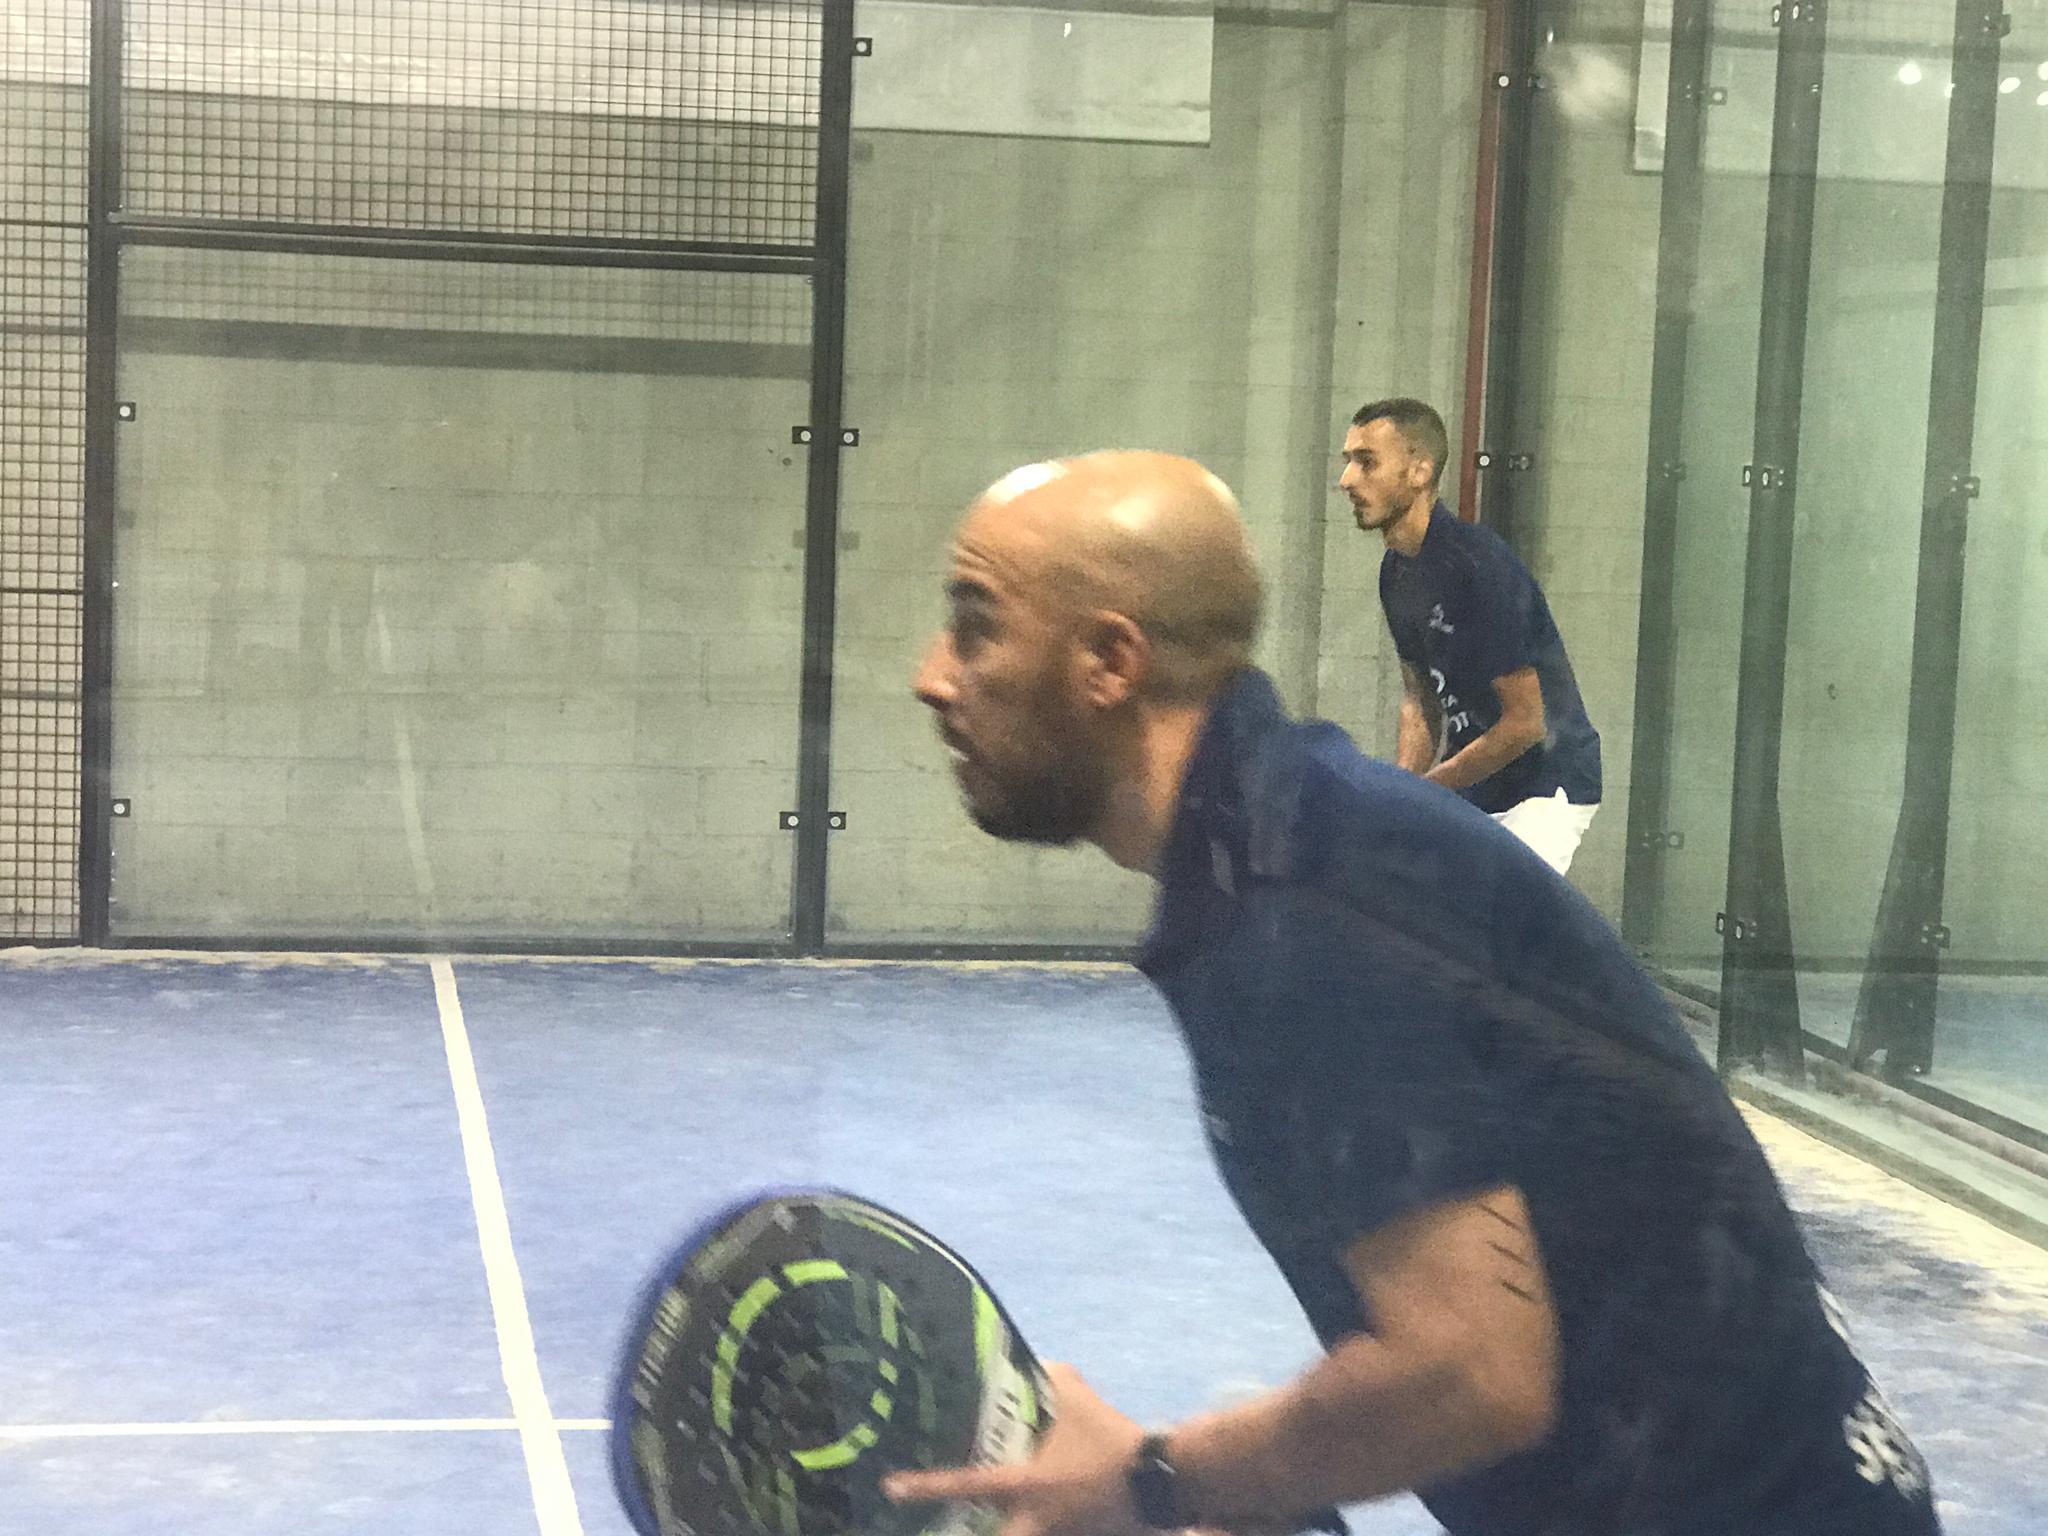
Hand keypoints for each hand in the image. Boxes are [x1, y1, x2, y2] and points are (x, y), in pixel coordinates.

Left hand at [884, 1363, 1148, 1535]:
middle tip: (941, 1522)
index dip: (924, 1486)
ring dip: (1007, 1525)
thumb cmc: (1111, 1440)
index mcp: (1024, 1487)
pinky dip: (1042, 1524)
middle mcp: (1034, 1524)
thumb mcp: (1077, 1397)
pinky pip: (1052, 1534)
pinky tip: (1053, 1508)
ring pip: (1020, 1534)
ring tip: (1000, 1511)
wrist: (1160, 1481)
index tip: (891, 1488)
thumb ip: (1052, 1378)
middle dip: (963, 1529)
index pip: (964, 1485)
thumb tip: (1041, 1364)